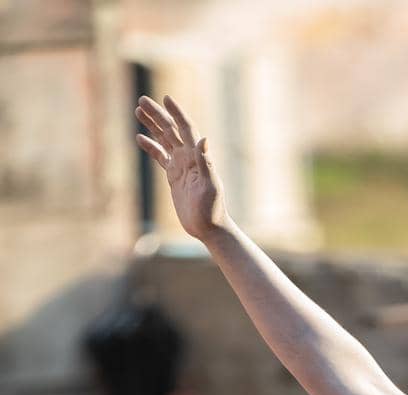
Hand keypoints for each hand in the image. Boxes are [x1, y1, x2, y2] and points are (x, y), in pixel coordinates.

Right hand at [135, 95, 228, 240]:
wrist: (208, 227)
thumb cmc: (212, 209)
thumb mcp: (210, 186)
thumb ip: (205, 162)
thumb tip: (204, 139)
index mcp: (197, 156)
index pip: (186, 128)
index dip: (177, 113)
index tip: (166, 99)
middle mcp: (189, 157)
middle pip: (171, 130)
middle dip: (157, 115)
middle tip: (142, 100)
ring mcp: (181, 165)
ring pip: (164, 139)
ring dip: (152, 125)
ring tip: (139, 110)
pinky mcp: (174, 176)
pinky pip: (160, 157)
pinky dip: (151, 147)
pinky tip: (139, 138)